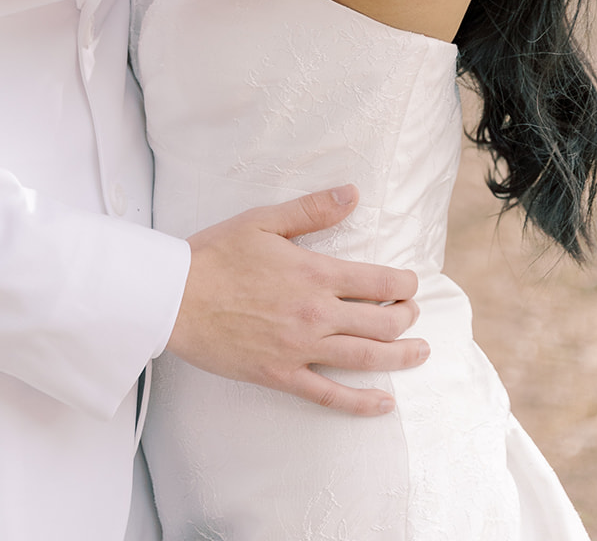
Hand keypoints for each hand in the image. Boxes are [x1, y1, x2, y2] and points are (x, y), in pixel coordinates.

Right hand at [166, 186, 426, 416]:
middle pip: (381, 321)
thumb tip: (352, 193)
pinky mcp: (282, 375)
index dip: (403, 283)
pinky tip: (385, 403)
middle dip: (407, 317)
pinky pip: (331, 395)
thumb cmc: (216, 254)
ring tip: (420, 352)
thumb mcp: (263, 221)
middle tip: (414, 313)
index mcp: (314, 273)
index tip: (411, 283)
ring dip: (401, 357)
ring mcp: (301, 348)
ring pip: (366, 358)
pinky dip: (363, 403)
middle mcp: (316, 313)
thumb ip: (312, 209)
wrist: (176, 297)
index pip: (378, 281)